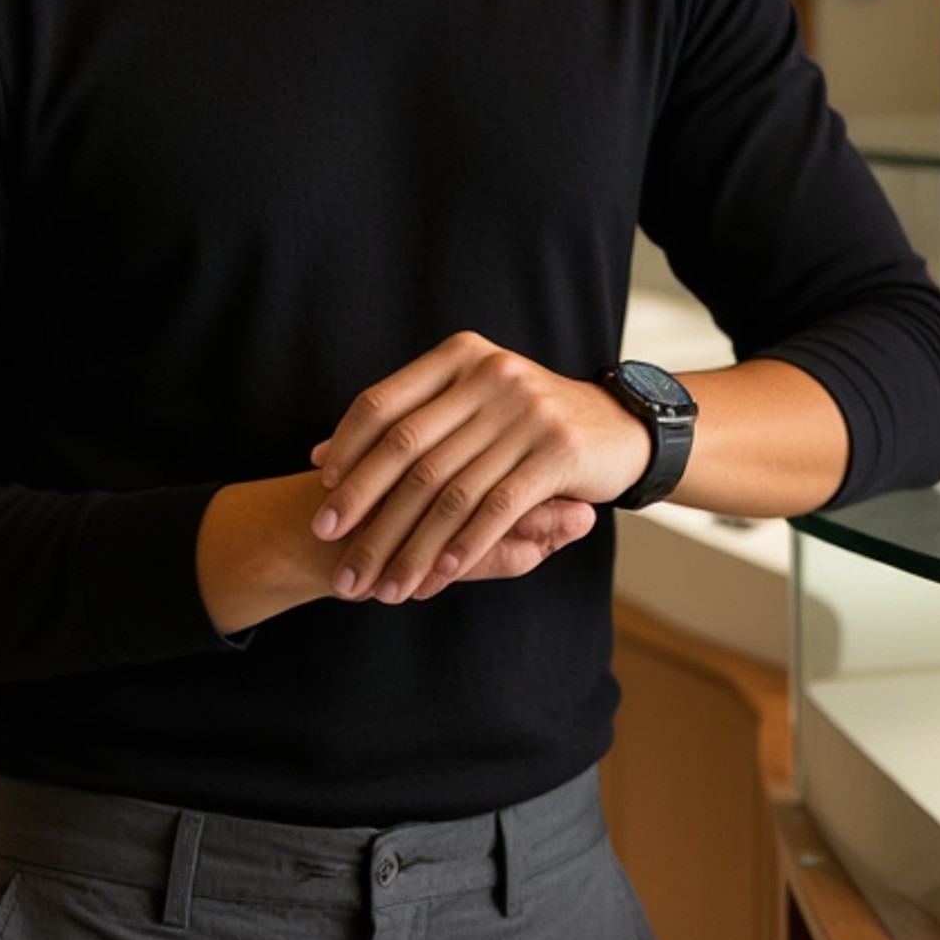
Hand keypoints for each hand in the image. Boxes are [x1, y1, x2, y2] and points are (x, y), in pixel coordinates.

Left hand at [308, 332, 653, 604]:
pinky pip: (498, 506)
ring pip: (450, 490)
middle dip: (366, 507)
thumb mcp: (470, 402)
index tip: (323, 494)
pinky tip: (439, 576)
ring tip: (382, 584)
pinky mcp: (559, 451)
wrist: (619, 425)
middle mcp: (491, 376)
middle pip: (409, 451)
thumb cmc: (527, 420)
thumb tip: (320, 456)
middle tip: (334, 549)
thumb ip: (407, 422)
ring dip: (410, 545)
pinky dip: (464, 545)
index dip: (348, 450)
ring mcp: (527, 412)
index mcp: (460, 356)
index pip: (384, 403)